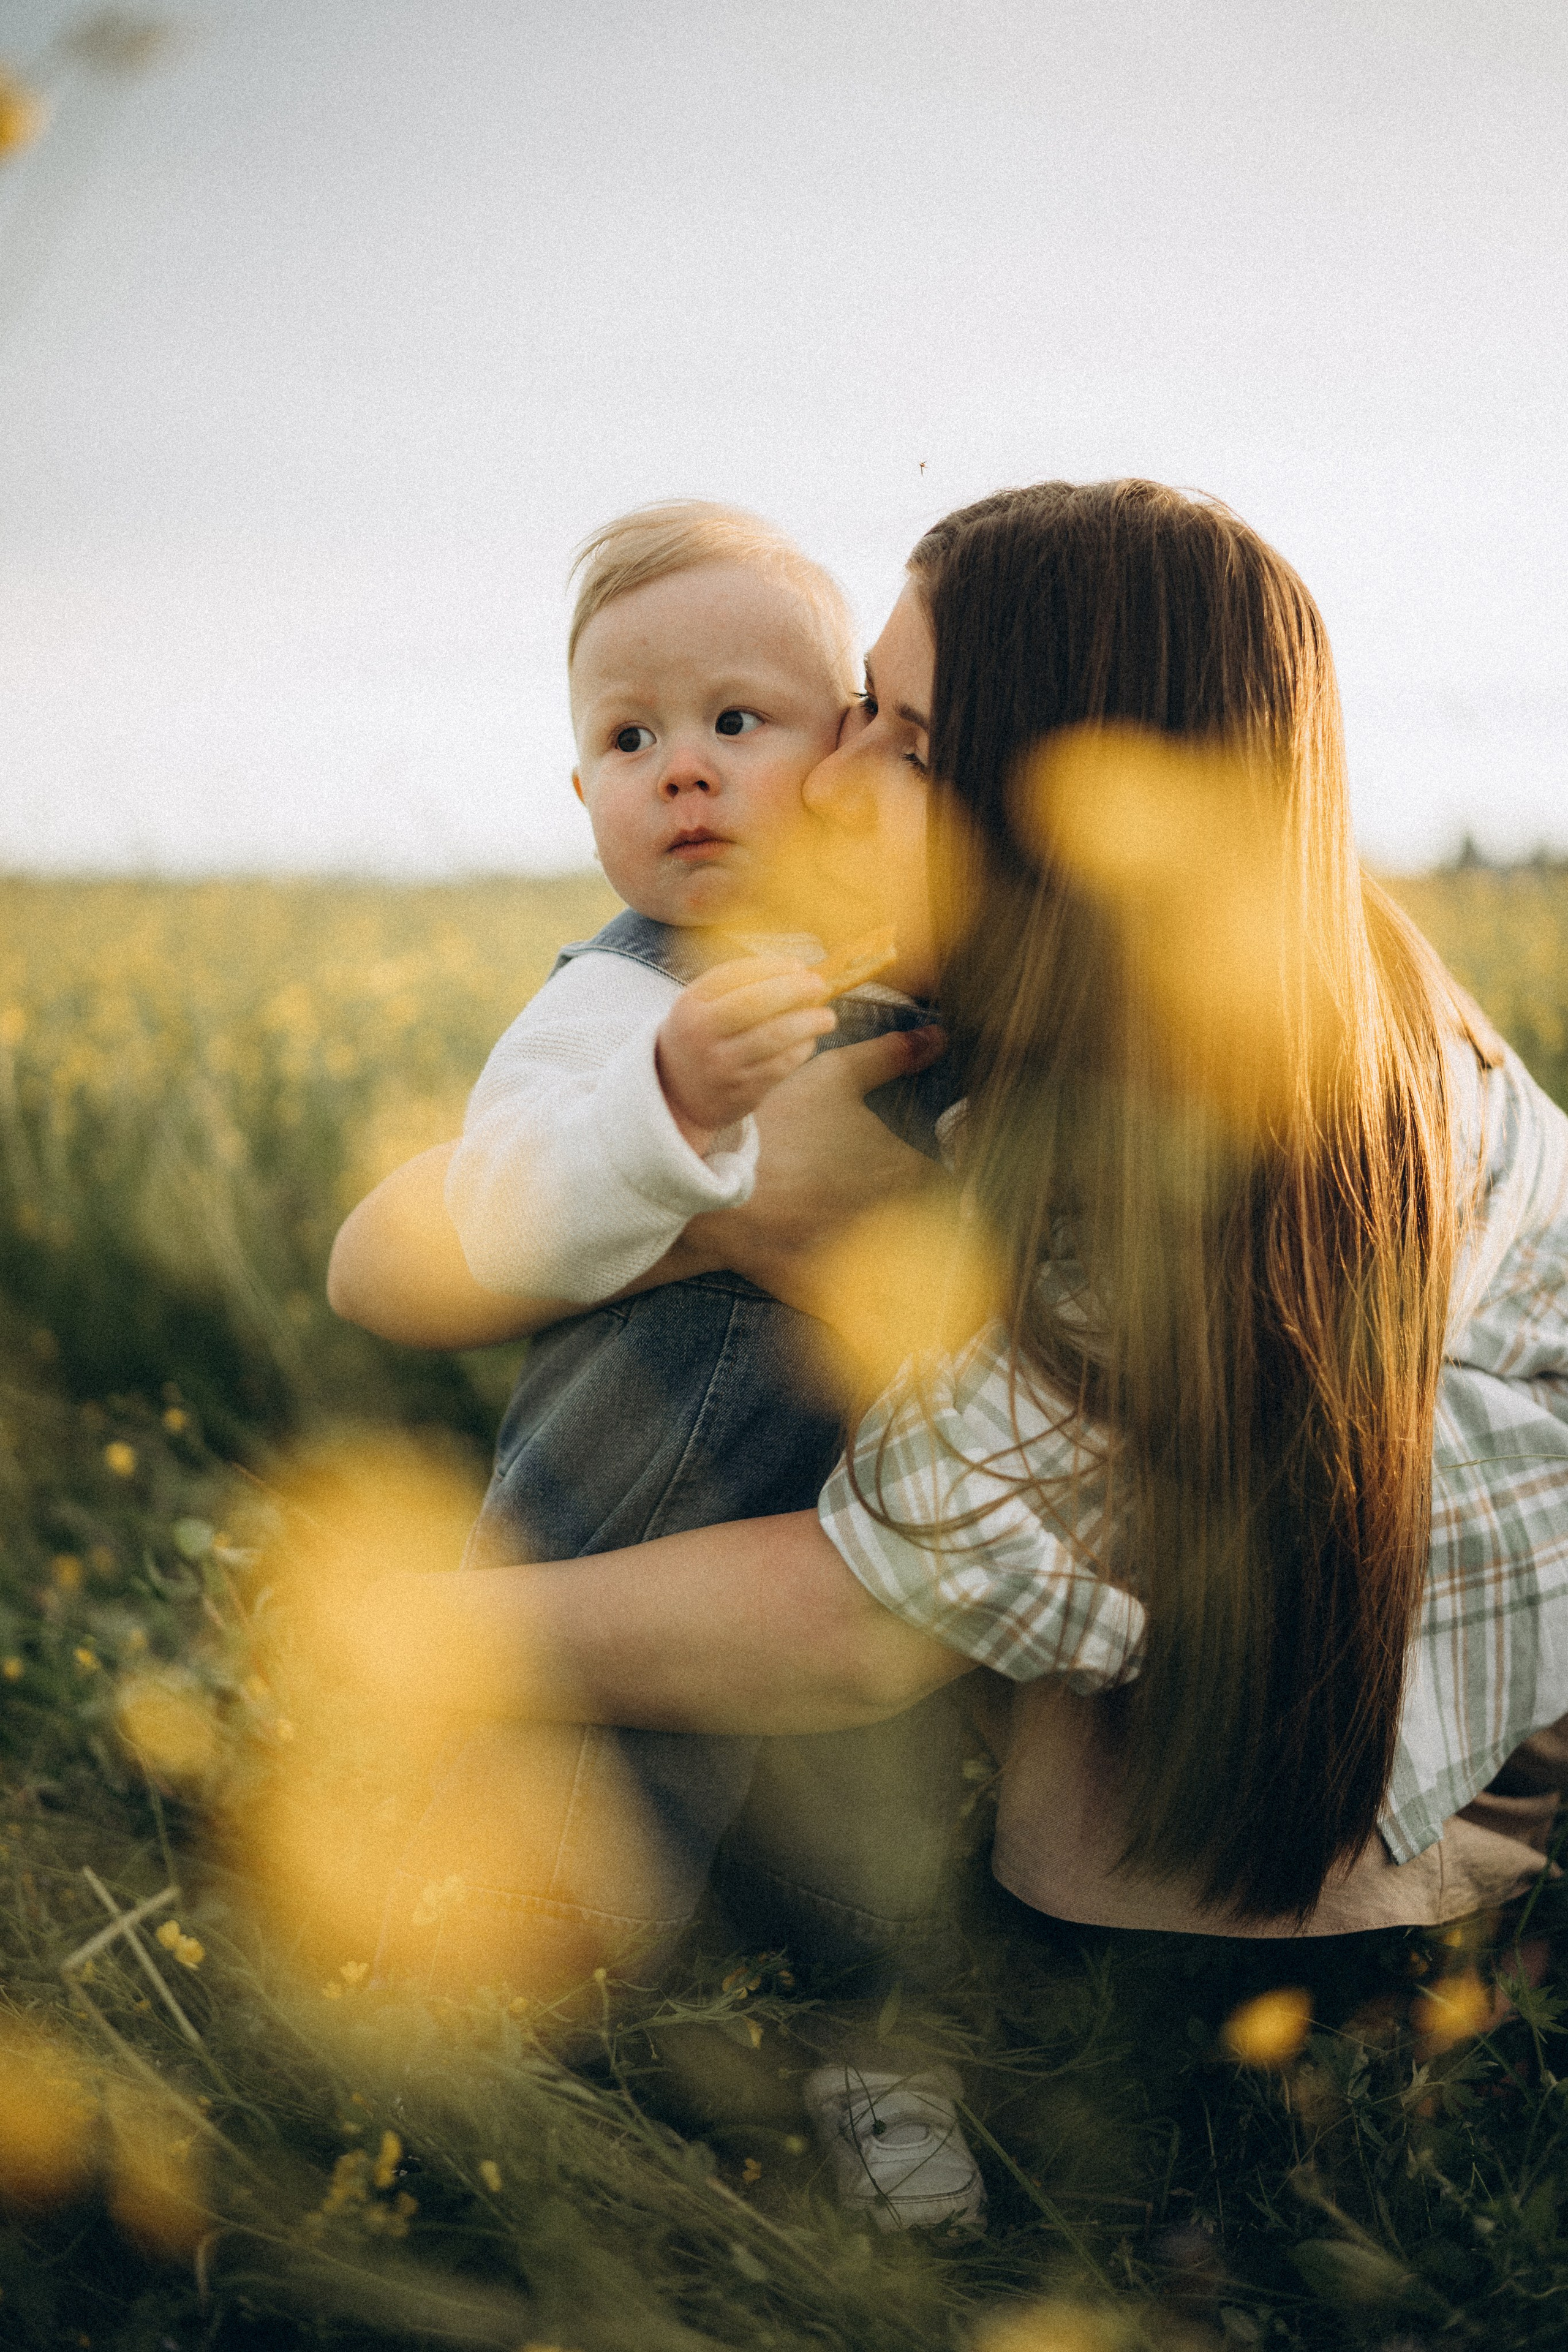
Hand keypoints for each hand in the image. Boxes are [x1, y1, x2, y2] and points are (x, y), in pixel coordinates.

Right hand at [655, 955, 835, 1151]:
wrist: (677, 1094)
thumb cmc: (701, 1036)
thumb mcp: (702, 1005)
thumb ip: (738, 983)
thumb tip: (796, 969)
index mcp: (692, 1007)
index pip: (734, 977)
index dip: (772, 968)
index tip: (799, 966)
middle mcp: (704, 1036)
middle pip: (755, 1004)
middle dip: (794, 991)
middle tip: (819, 985)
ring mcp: (723, 1067)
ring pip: (774, 1037)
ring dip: (808, 1023)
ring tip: (826, 1017)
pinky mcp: (743, 1092)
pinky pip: (781, 1066)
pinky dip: (801, 1050)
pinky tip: (809, 1040)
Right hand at [681, 1023, 947, 1306]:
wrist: (712, 1178)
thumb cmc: (777, 1123)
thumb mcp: (833, 1077)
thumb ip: (891, 1056)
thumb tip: (940, 1037)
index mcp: (907, 1170)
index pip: (960, 1187)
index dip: (959, 1183)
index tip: (950, 1180)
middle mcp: (895, 1221)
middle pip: (938, 1234)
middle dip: (933, 1225)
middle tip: (913, 1214)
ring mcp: (861, 1262)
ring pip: (911, 1278)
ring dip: (911, 1269)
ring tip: (890, 1250)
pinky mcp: (828, 1294)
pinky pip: (869, 1314)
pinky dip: (877, 1313)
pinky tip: (869, 1297)